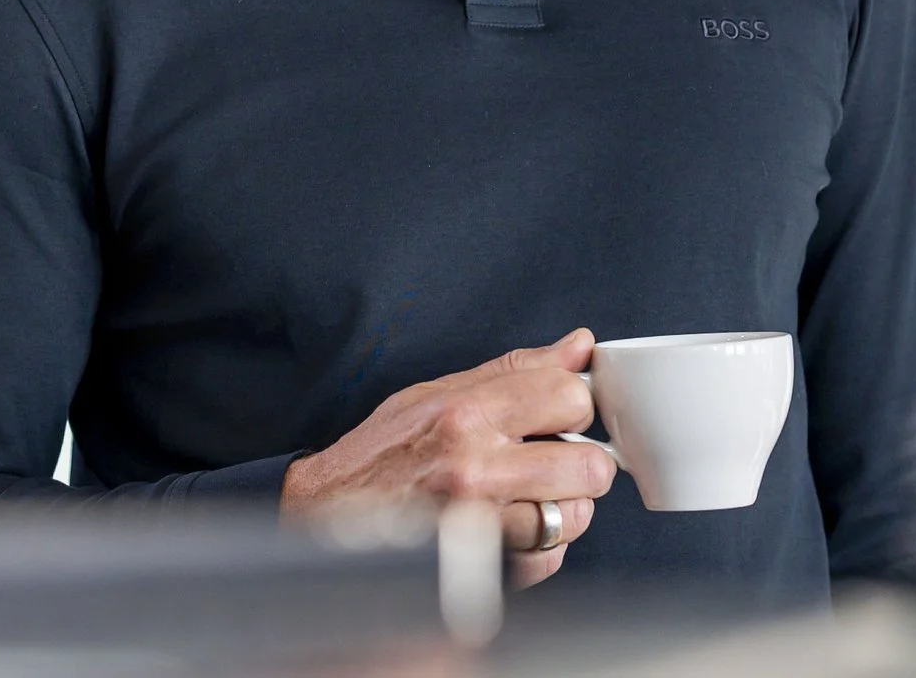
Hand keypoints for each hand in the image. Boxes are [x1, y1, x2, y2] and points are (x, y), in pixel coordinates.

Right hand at [281, 328, 615, 587]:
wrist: (326, 515)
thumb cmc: (381, 453)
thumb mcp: (437, 392)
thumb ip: (514, 370)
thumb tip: (579, 347)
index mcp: (465, 414)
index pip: (568, 396)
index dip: (573, 404)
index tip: (559, 414)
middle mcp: (474, 467)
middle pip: (589, 464)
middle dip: (582, 461)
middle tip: (557, 459)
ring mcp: (478, 524)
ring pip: (574, 517)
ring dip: (564, 508)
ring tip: (535, 495)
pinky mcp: (479, 569)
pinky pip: (550, 560)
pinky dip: (543, 548)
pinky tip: (517, 527)